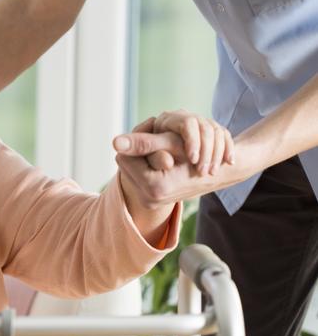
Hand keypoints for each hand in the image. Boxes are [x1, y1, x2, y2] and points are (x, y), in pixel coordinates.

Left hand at [115, 121, 247, 207]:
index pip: (124, 157)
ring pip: (130, 170)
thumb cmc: (198, 152)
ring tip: (157, 151)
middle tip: (153, 142)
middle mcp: (150, 200)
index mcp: (153, 187)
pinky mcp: (152, 201)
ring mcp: (150, 202)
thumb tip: (114, 142)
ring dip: (140, 158)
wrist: (220, 173)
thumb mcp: (171, 144)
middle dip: (136, 152)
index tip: (149, 133)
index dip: (134, 142)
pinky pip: (137, 178)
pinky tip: (157, 160)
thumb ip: (143, 143)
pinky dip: (145, 166)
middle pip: (125, 165)